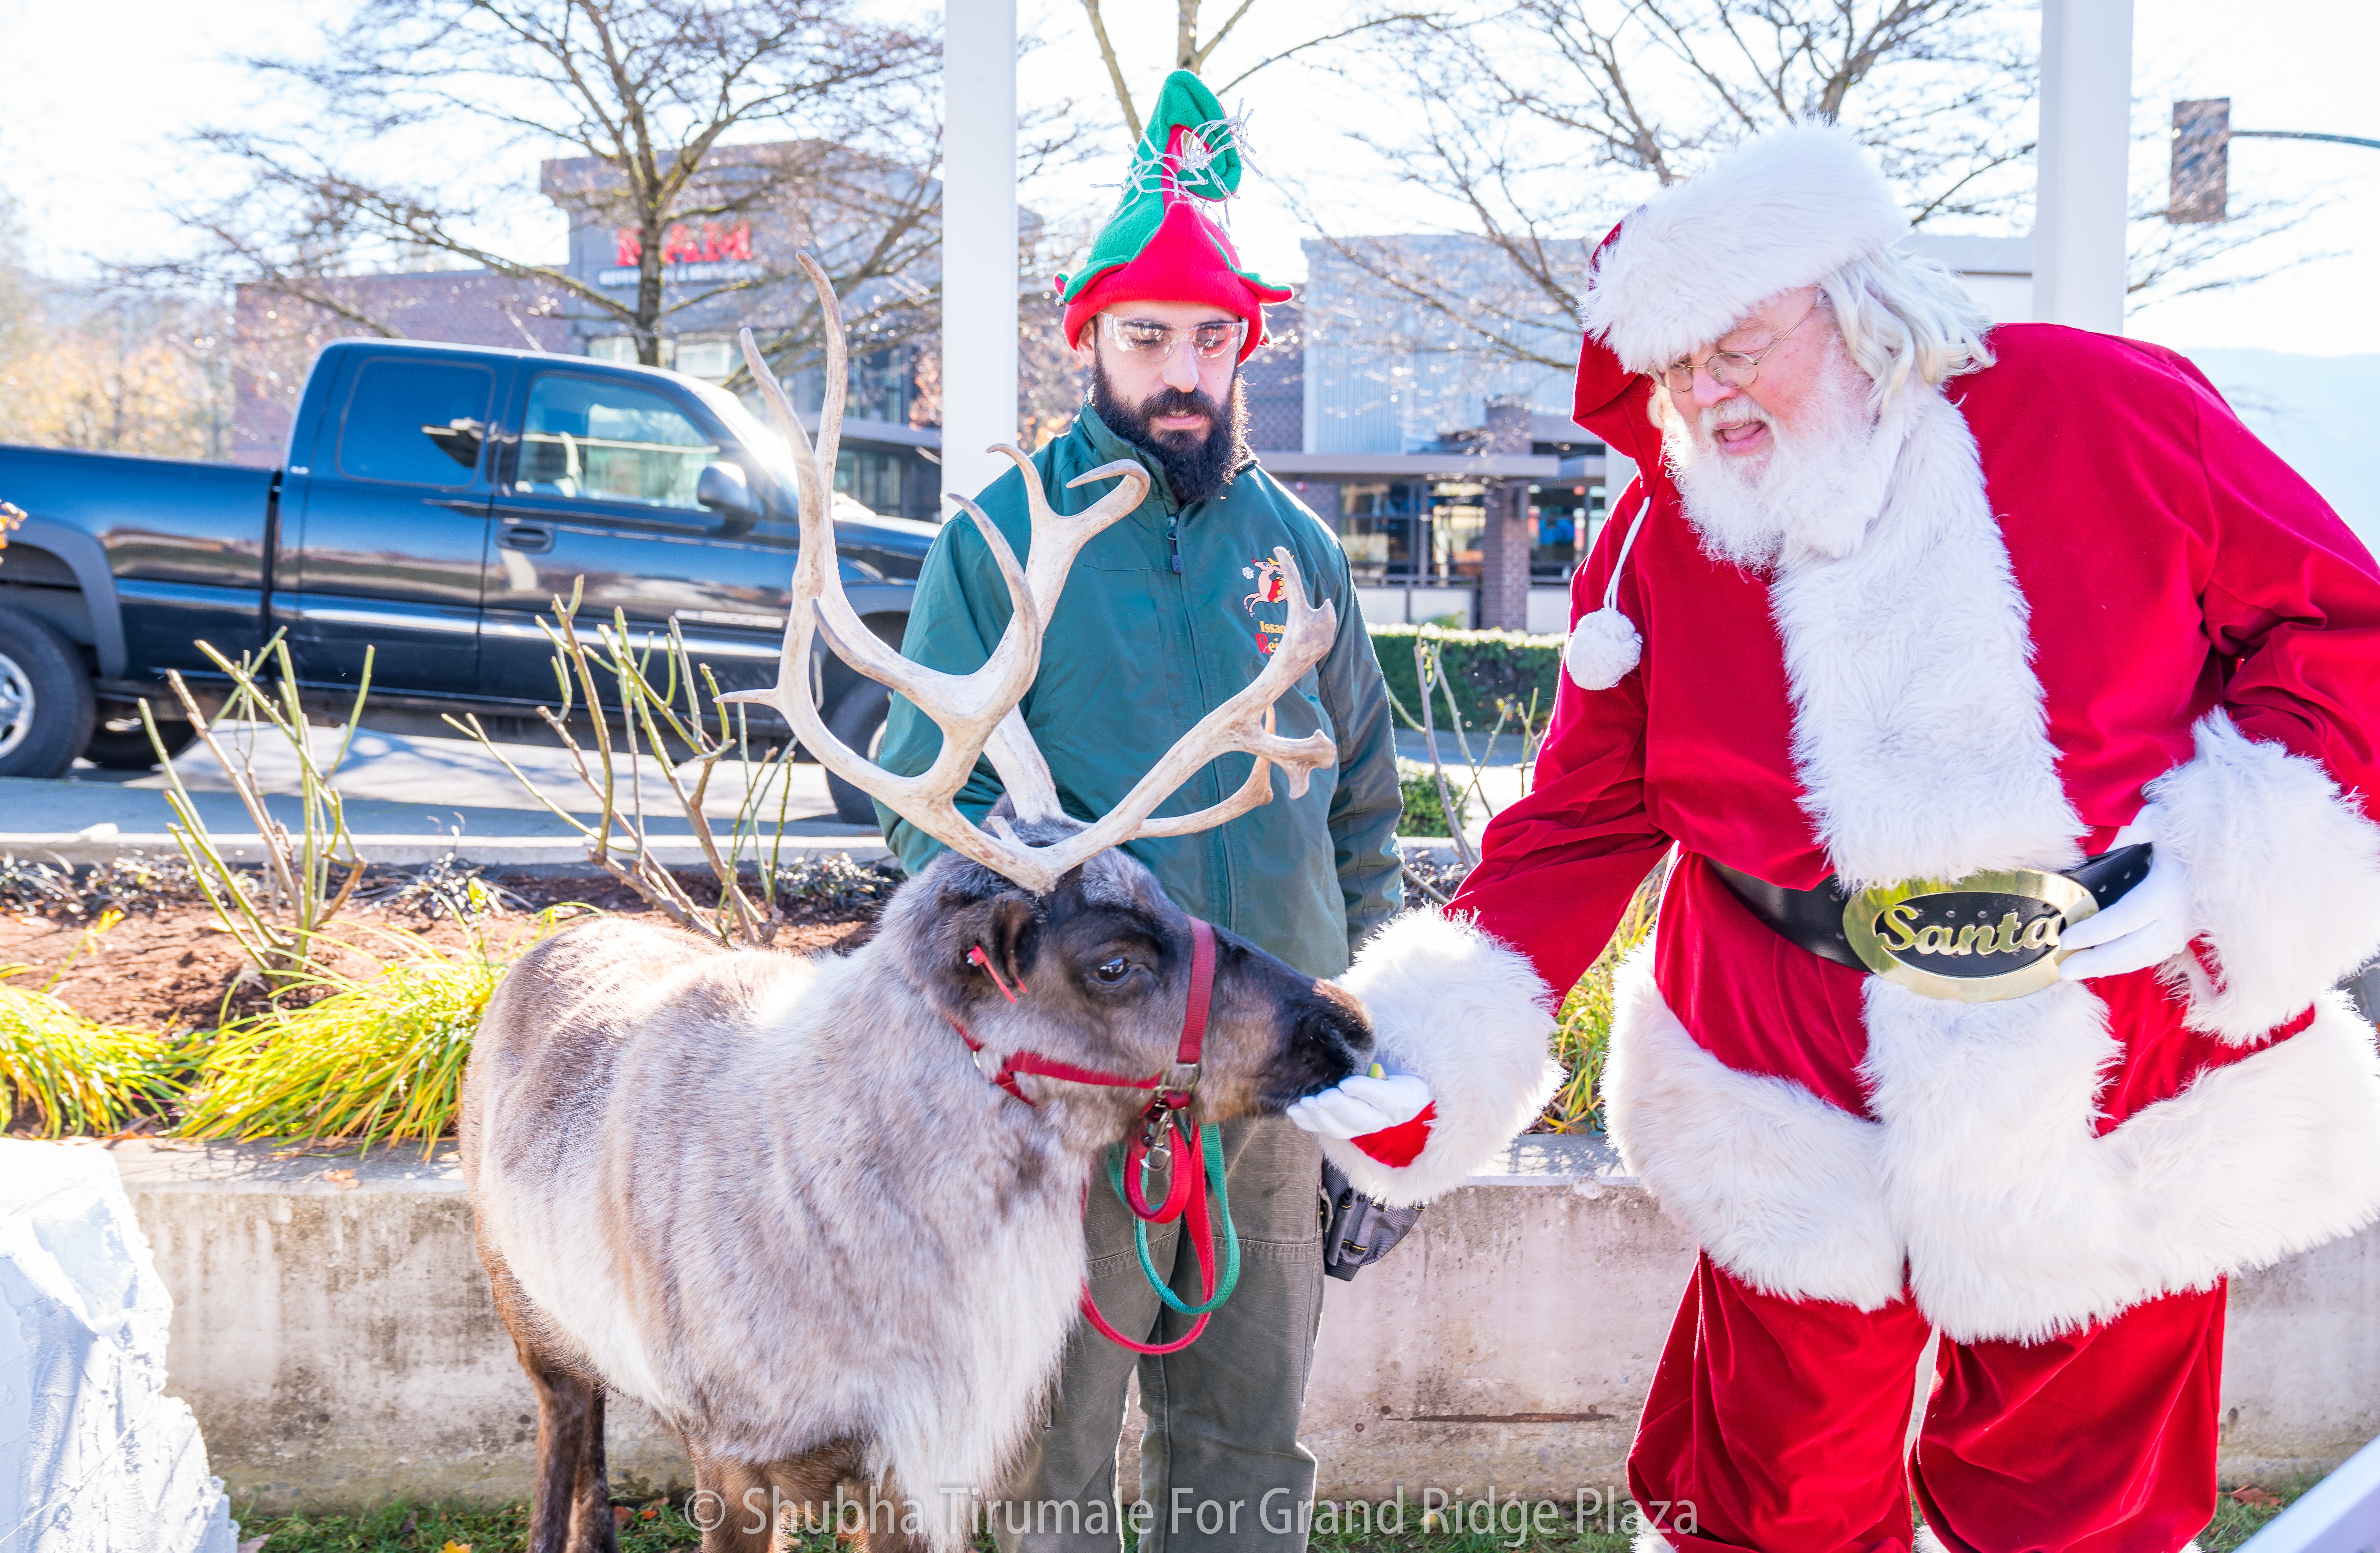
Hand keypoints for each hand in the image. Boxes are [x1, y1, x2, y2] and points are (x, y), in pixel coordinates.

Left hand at [1284, 1069, 1433, 1140]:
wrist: (1393, 1084)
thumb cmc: (1391, 1063)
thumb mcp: (1393, 1056)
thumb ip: (1376, 1055)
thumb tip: (1354, 1042)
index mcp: (1402, 1098)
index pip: (1385, 1098)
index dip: (1365, 1092)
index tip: (1345, 1083)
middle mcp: (1382, 1118)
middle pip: (1362, 1119)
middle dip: (1339, 1108)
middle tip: (1322, 1098)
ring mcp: (1361, 1126)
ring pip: (1342, 1130)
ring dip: (1320, 1118)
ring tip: (1305, 1103)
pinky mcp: (1343, 1128)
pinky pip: (1325, 1130)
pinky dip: (1308, 1122)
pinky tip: (1295, 1110)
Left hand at [2060, 804, 2194, 980]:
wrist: (2230, 845)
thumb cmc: (2188, 830)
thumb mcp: (2158, 822)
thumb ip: (2132, 831)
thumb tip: (2105, 845)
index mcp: (2167, 890)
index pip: (2124, 918)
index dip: (2094, 932)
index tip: (2066, 939)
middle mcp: (2178, 915)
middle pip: (2133, 948)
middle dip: (2097, 961)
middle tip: (2063, 970)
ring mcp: (2185, 927)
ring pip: (2145, 957)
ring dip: (2110, 967)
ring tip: (2076, 971)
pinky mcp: (2187, 932)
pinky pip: (2155, 954)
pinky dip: (2130, 963)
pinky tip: (2105, 966)